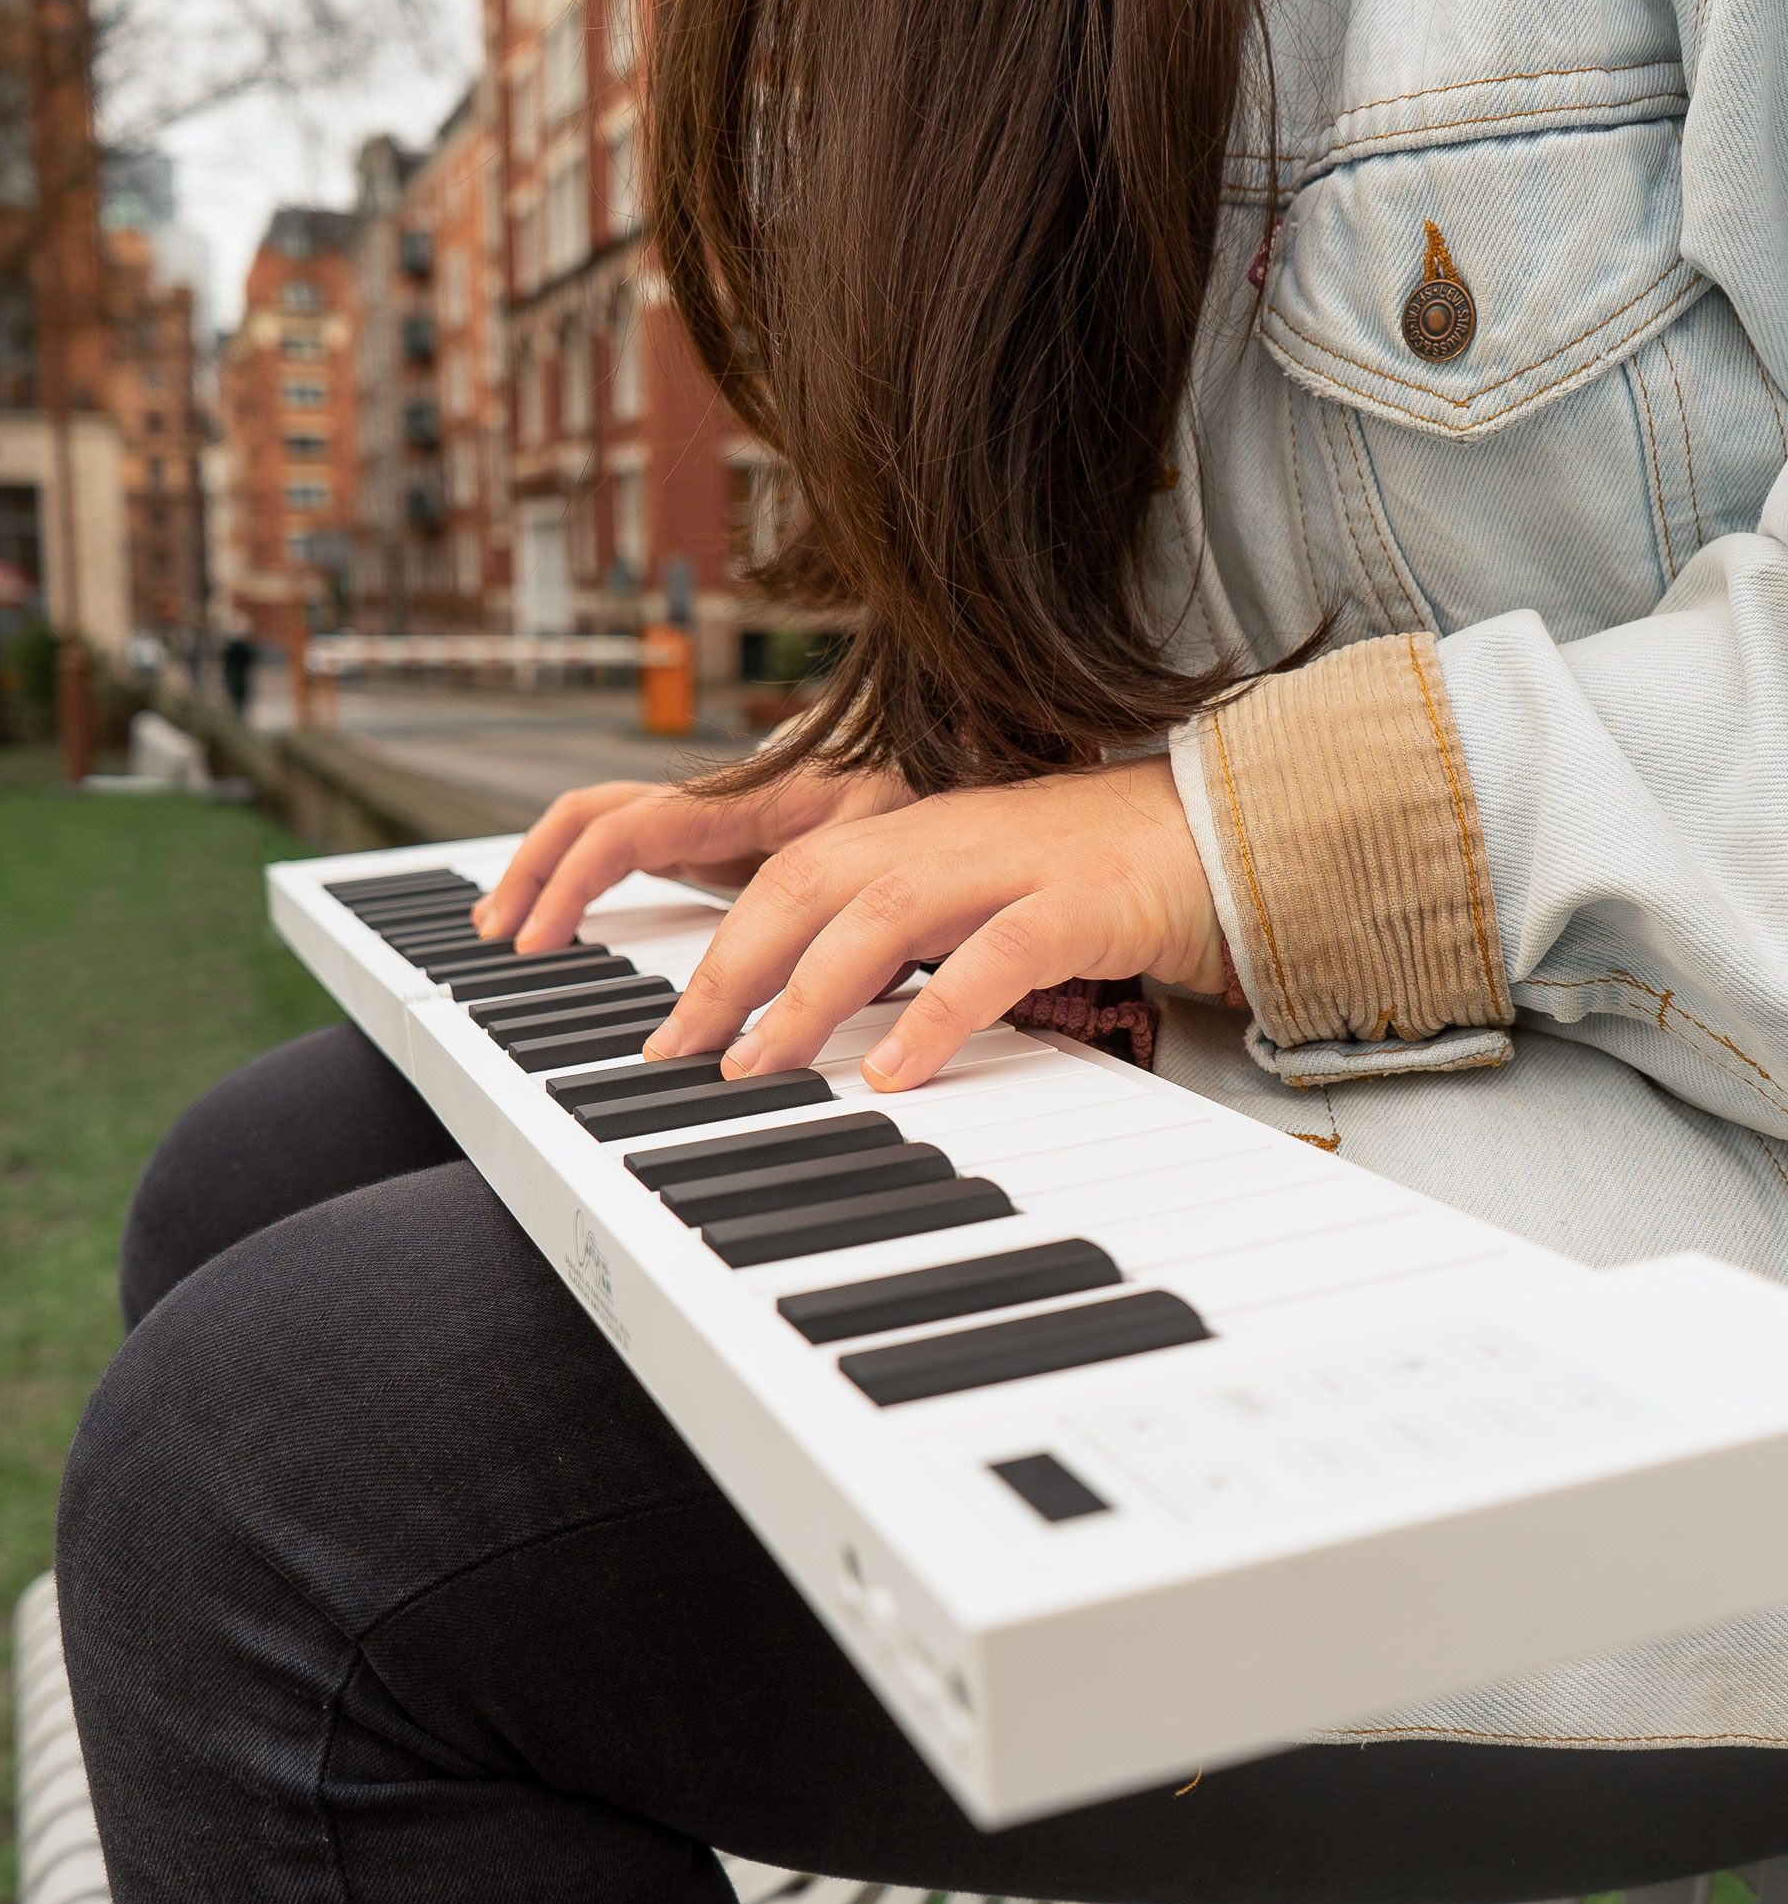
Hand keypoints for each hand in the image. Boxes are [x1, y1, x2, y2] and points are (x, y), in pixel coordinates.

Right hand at [474, 766, 913, 949]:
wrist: (954, 773)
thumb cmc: (927, 806)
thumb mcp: (889, 856)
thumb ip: (844, 915)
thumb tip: (810, 991)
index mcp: (740, 799)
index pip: (624, 831)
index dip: (571, 885)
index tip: (540, 944)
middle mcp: (712, 803)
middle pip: (589, 816)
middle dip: (533, 871)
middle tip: (499, 935)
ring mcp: (713, 821)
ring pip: (602, 827)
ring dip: (549, 871)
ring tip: (512, 929)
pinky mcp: (722, 843)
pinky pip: (634, 848)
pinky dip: (588, 877)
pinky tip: (578, 921)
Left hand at [641, 758, 1224, 1090]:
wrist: (1228, 831)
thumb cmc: (1097, 879)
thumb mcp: (980, 900)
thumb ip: (905, 939)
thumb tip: (819, 1015)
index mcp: (917, 832)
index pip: (789, 876)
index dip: (721, 948)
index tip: (674, 1031)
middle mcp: (949, 834)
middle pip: (808, 883)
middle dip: (732, 969)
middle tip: (680, 1053)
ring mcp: (1015, 861)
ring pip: (882, 911)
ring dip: (808, 993)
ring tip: (761, 1067)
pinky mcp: (1084, 900)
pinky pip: (997, 956)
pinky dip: (937, 1014)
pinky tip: (894, 1072)